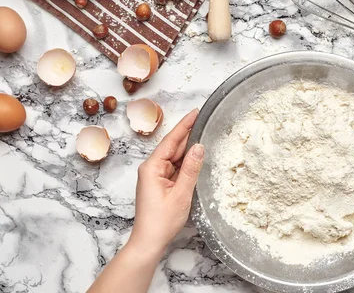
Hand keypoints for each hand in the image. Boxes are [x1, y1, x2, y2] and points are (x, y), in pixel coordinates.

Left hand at [128, 109, 204, 253]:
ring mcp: (155, 176)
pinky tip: (196, 157)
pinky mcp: (160, 183)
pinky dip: (186, 162)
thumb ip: (191, 169)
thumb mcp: (181, 193)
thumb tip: (199, 147)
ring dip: (188, 149)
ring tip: (204, 134)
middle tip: (205, 120)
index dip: (185, 125)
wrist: (148, 242)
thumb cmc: (161, 221)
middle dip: (188, 134)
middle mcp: (151, 168)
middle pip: (173, 146)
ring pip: (175, 157)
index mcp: (152, 167)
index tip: (195, 112)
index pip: (171, 140)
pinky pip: (174, 167)